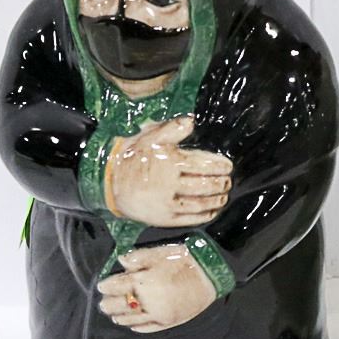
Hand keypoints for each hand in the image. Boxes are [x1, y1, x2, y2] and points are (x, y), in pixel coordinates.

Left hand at [96, 244, 216, 332]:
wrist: (212, 275)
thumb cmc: (186, 260)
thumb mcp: (161, 252)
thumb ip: (138, 257)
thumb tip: (120, 261)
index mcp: (142, 281)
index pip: (116, 286)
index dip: (106, 286)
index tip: (102, 286)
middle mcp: (146, 301)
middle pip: (119, 305)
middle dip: (108, 303)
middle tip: (103, 302)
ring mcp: (156, 314)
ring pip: (130, 319)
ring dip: (119, 316)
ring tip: (114, 315)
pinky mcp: (167, 321)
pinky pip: (147, 327)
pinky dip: (136, 327)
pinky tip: (131, 325)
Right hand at [105, 115, 232, 227]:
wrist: (111, 181)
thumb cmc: (134, 157)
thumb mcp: (150, 137)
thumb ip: (173, 128)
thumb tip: (193, 120)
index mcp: (170, 162)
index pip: (203, 164)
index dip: (219, 166)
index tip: (228, 166)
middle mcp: (169, 184)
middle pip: (205, 185)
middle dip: (221, 183)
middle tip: (228, 181)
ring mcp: (167, 203)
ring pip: (200, 203)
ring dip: (217, 200)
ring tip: (224, 195)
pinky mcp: (163, 218)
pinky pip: (190, 218)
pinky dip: (205, 214)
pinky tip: (212, 210)